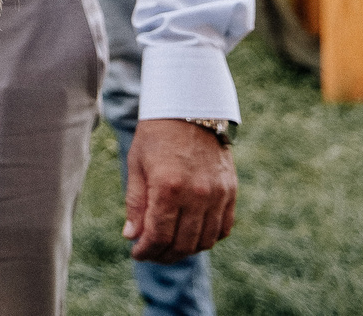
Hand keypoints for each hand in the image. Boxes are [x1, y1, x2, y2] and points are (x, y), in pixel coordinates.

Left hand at [124, 118, 237, 261]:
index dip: (146, 250)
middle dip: (164, 255)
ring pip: (204, 241)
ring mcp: (217, 195)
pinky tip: (192, 236)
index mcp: (168, 187)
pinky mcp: (230, 192)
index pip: (159, 235)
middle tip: (151, 254)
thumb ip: (136, 203)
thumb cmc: (156, 134)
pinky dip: (208, 239)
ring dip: (186, 250)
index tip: (137, 253)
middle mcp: (197, 194)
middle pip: (183, 244)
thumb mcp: (137, 164)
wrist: (190, 108)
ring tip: (169, 247)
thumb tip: (132, 236)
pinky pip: (223, 228)